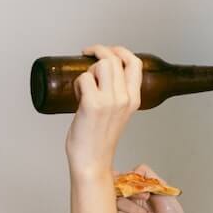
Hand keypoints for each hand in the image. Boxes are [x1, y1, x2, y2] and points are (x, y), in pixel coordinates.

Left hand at [65, 45, 140, 177]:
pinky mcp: (92, 105)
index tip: (107, 50)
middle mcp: (124, 98)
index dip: (120, 50)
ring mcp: (109, 101)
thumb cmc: (98, 140)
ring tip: (83, 86)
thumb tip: (99, 76)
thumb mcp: (118, 114)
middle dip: (98, 54)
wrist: (91, 162)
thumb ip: (116, 96)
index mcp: (133, 100)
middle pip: (114, 59)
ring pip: (100, 64)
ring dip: (88, 70)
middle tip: (86, 59)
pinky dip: (77, 83)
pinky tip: (77, 95)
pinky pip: (83, 78)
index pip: (135, 63)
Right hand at [116, 164, 194, 212]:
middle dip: (133, 195)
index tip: (145, 190)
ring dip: (136, 211)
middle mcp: (128, 199)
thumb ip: (146, 173)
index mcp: (135, 189)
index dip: (129, 181)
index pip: (120, 178)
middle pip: (116, 189)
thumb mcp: (162, 186)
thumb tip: (130, 170)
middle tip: (147, 199)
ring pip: (116, 204)